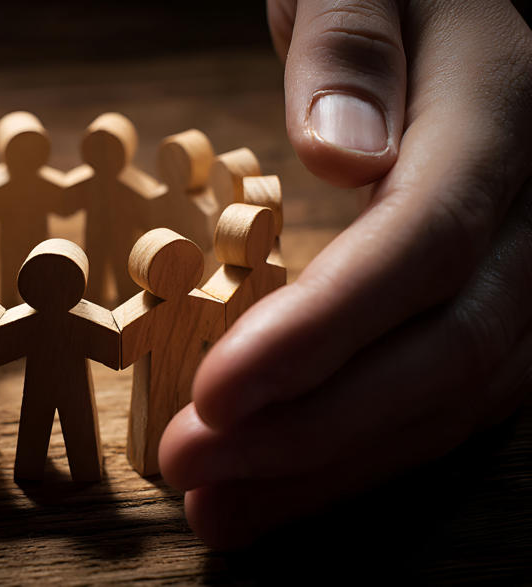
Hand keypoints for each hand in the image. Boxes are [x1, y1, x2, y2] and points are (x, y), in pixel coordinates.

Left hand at [159, 0, 531, 547]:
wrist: (458, 18)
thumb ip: (352, 43)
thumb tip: (340, 150)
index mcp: (500, 114)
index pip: (420, 244)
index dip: (319, 333)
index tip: (215, 396)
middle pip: (441, 349)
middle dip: (310, 428)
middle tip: (195, 470)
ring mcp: (530, 266)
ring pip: (453, 395)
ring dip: (331, 464)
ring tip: (223, 505)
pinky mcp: (501, 301)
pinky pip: (451, 393)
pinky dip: (365, 446)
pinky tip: (289, 477)